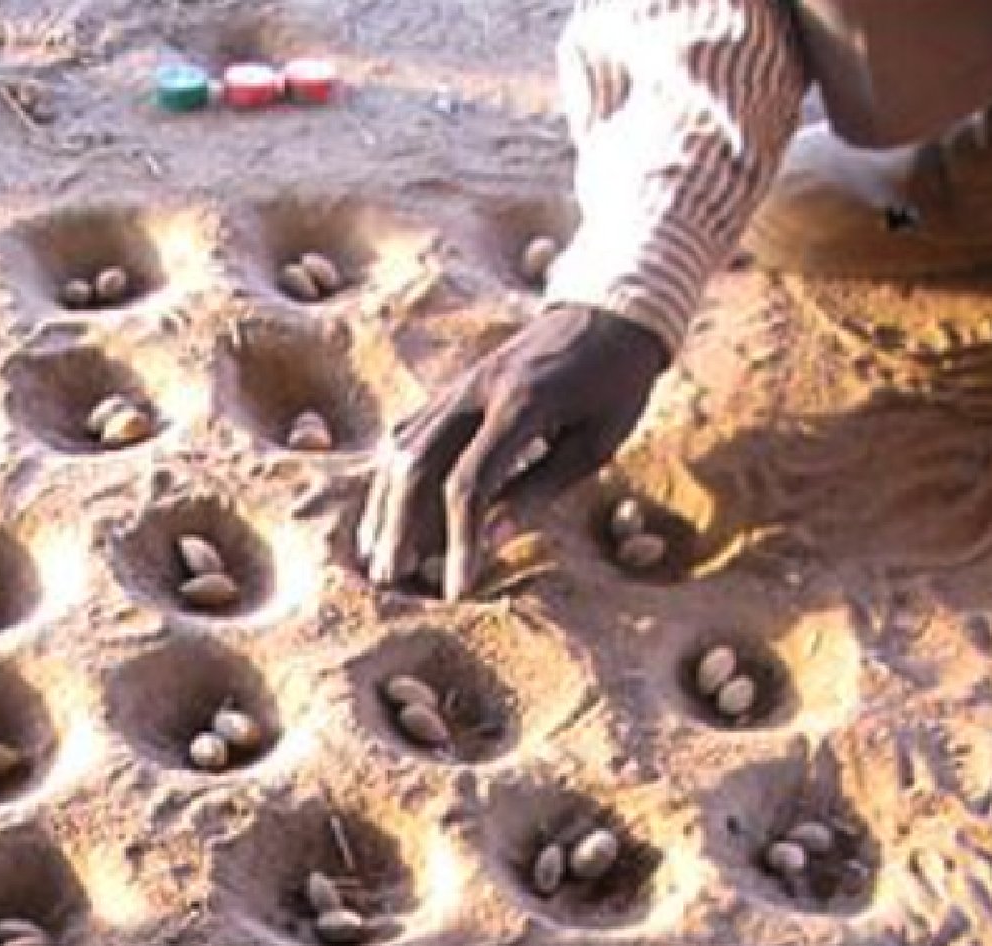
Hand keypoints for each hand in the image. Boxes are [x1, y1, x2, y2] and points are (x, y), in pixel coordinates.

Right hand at [361, 306, 668, 599]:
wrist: (609, 311)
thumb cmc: (615, 384)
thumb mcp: (594, 444)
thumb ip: (539, 488)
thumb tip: (492, 539)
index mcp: (520, 406)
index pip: (469, 484)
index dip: (458, 542)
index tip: (458, 589)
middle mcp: (476, 391)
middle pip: (414, 464)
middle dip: (398, 526)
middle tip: (393, 579)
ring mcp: (459, 385)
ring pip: (401, 448)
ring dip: (384, 505)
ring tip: (376, 555)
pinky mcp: (453, 387)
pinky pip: (408, 432)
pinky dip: (391, 475)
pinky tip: (384, 511)